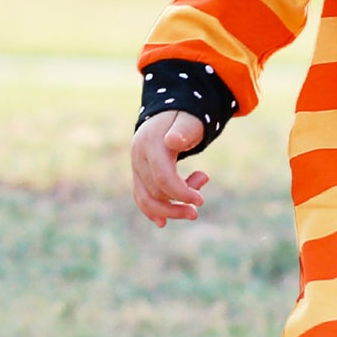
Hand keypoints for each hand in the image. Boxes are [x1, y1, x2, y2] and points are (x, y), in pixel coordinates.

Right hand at [130, 110, 209, 226]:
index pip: (163, 177)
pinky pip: (141, 197)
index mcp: (151, 143)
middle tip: (200, 201)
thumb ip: (183, 131)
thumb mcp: (189, 121)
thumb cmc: (184, 119)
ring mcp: (136, 166)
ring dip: (169, 210)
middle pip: (155, 192)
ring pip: (146, 198)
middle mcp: (139, 156)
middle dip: (180, 202)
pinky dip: (152, 211)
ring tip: (191, 210)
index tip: (200, 200)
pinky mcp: (138, 174)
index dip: (181, 193)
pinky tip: (163, 221)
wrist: (168, 115)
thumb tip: (173, 141)